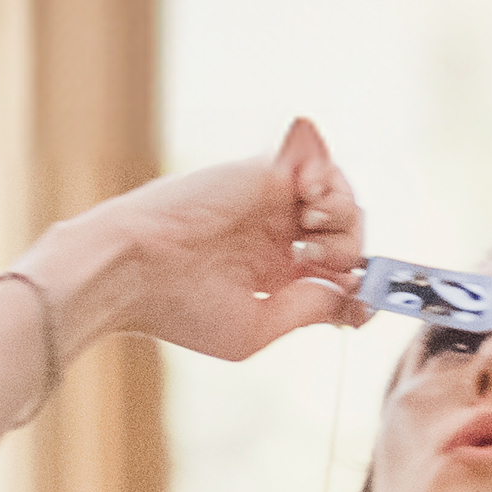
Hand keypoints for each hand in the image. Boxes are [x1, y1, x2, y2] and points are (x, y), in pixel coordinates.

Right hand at [42, 119, 364, 366]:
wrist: (131, 269)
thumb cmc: (180, 308)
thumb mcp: (257, 328)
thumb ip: (309, 310)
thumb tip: (354, 298)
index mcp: (274, 273)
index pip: (338, 269)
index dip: (360, 283)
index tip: (359, 302)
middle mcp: (276, 234)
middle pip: (346, 231)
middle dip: (351, 250)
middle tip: (318, 263)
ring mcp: (270, 202)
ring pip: (338, 197)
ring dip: (344, 217)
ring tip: (314, 233)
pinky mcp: (260, 173)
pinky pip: (315, 164)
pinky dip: (328, 179)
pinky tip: (312, 205)